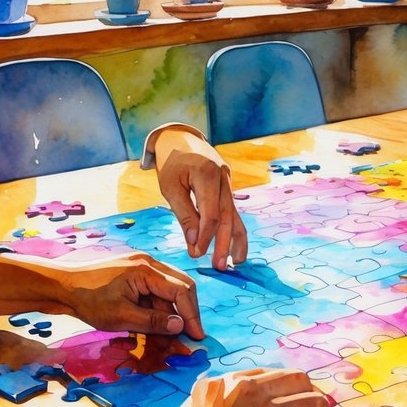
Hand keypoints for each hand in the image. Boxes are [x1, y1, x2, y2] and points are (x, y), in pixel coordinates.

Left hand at [0, 252, 203, 339]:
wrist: (61, 286)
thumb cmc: (88, 300)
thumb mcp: (121, 316)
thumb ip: (152, 322)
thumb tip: (180, 326)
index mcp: (147, 270)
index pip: (181, 291)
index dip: (191, 315)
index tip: (197, 336)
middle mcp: (149, 264)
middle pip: (181, 288)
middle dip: (186, 313)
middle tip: (189, 335)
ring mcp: (142, 269)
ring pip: (169, 293)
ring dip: (171, 314)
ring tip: (169, 337)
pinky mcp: (135, 276)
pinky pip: (155, 293)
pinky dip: (158, 311)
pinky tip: (154, 327)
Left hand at [153, 127, 247, 269]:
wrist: (182, 139)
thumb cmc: (172, 163)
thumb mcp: (170, 187)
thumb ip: (184, 214)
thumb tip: (194, 241)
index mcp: (208, 174)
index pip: (210, 213)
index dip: (205, 236)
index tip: (197, 254)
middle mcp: (224, 178)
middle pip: (228, 216)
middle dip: (224, 243)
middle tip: (220, 266)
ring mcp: (229, 182)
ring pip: (235, 215)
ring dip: (236, 240)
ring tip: (237, 262)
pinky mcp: (229, 188)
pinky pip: (232, 211)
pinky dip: (233, 229)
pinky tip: (235, 246)